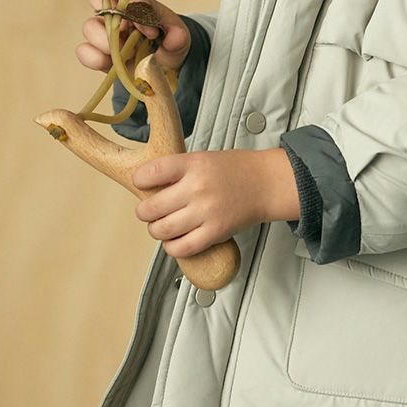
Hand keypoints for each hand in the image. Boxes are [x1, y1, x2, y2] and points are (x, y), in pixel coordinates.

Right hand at [77, 0, 189, 75]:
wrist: (161, 66)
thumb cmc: (168, 43)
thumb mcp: (179, 39)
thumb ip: (178, 36)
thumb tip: (175, 37)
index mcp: (135, 2)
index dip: (136, 12)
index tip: (153, 33)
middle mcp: (115, 12)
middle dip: (114, 21)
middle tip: (130, 39)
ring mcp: (103, 32)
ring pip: (89, 27)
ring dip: (105, 42)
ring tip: (124, 55)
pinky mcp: (97, 53)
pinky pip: (84, 51)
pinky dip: (95, 58)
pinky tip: (111, 65)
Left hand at [132, 149, 301, 258]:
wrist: (266, 184)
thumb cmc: (235, 170)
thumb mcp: (203, 158)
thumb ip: (178, 172)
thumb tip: (148, 190)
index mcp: (193, 164)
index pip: (152, 172)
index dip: (140, 180)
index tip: (141, 182)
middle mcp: (197, 188)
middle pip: (151, 208)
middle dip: (144, 212)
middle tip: (148, 211)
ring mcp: (206, 212)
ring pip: (162, 230)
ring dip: (155, 230)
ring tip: (161, 226)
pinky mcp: (215, 232)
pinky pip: (182, 248)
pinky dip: (172, 247)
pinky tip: (174, 240)